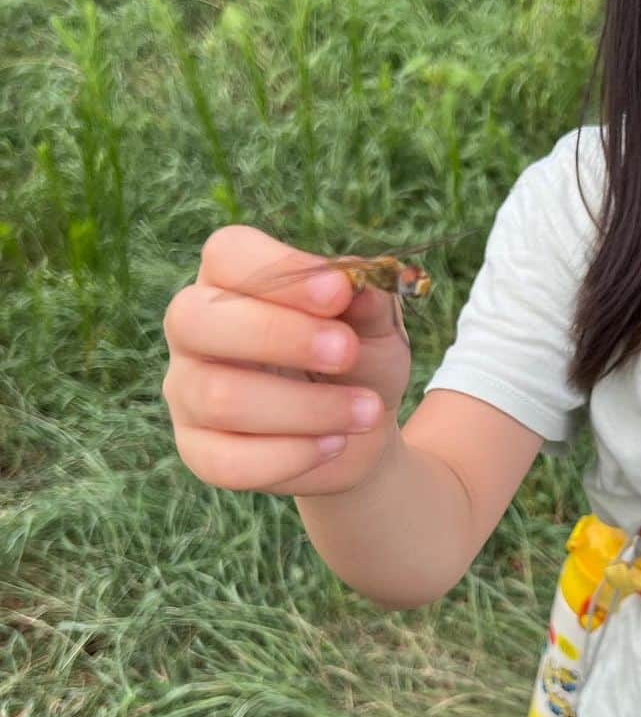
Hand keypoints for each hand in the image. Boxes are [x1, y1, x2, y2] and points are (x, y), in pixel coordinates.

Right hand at [161, 225, 412, 495]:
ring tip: (366, 411)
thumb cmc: (358, 359)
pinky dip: (292, 456)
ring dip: (307, 407)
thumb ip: (368, 303)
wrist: (360, 428)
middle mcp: (194, 330)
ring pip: (219, 398)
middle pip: (195, 319)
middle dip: (279, 336)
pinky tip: (336, 444)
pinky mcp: (198, 451)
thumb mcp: (377, 327)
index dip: (279, 270)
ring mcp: (187, 392)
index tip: (339, 291)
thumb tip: (362, 286)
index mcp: (230, 279)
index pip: (227, 255)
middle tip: (347, 352)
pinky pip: (228, 461)